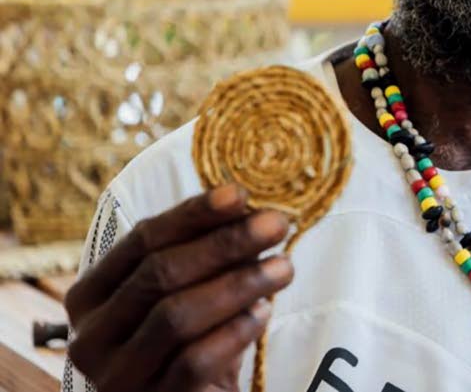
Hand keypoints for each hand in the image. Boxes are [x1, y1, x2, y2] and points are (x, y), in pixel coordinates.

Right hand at [65, 185, 293, 391]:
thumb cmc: (192, 340)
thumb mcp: (191, 292)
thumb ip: (205, 254)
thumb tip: (248, 206)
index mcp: (91, 296)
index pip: (142, 240)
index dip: (193, 214)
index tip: (240, 193)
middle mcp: (91, 336)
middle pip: (159, 274)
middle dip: (224, 244)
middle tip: (277, 224)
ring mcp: (116, 376)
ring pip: (175, 316)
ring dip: (238, 285)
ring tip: (283, 267)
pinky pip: (193, 362)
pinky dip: (233, 332)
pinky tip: (263, 313)